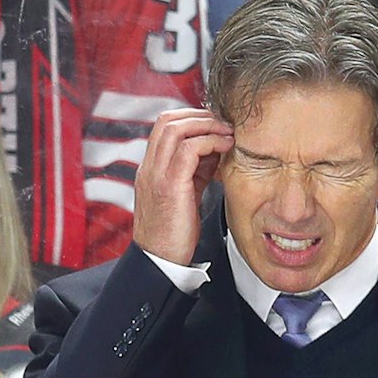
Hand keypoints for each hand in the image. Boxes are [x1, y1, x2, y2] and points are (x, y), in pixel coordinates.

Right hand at [130, 107, 233, 265]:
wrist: (160, 261)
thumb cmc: (174, 234)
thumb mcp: (185, 194)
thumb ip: (196, 171)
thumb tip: (215, 152)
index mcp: (151, 168)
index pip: (165, 126)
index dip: (191, 118)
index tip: (215, 125)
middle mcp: (150, 167)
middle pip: (167, 120)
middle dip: (199, 115)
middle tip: (223, 123)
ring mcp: (156, 175)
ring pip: (175, 128)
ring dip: (206, 124)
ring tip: (227, 132)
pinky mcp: (169, 186)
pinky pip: (188, 150)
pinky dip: (209, 142)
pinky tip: (225, 147)